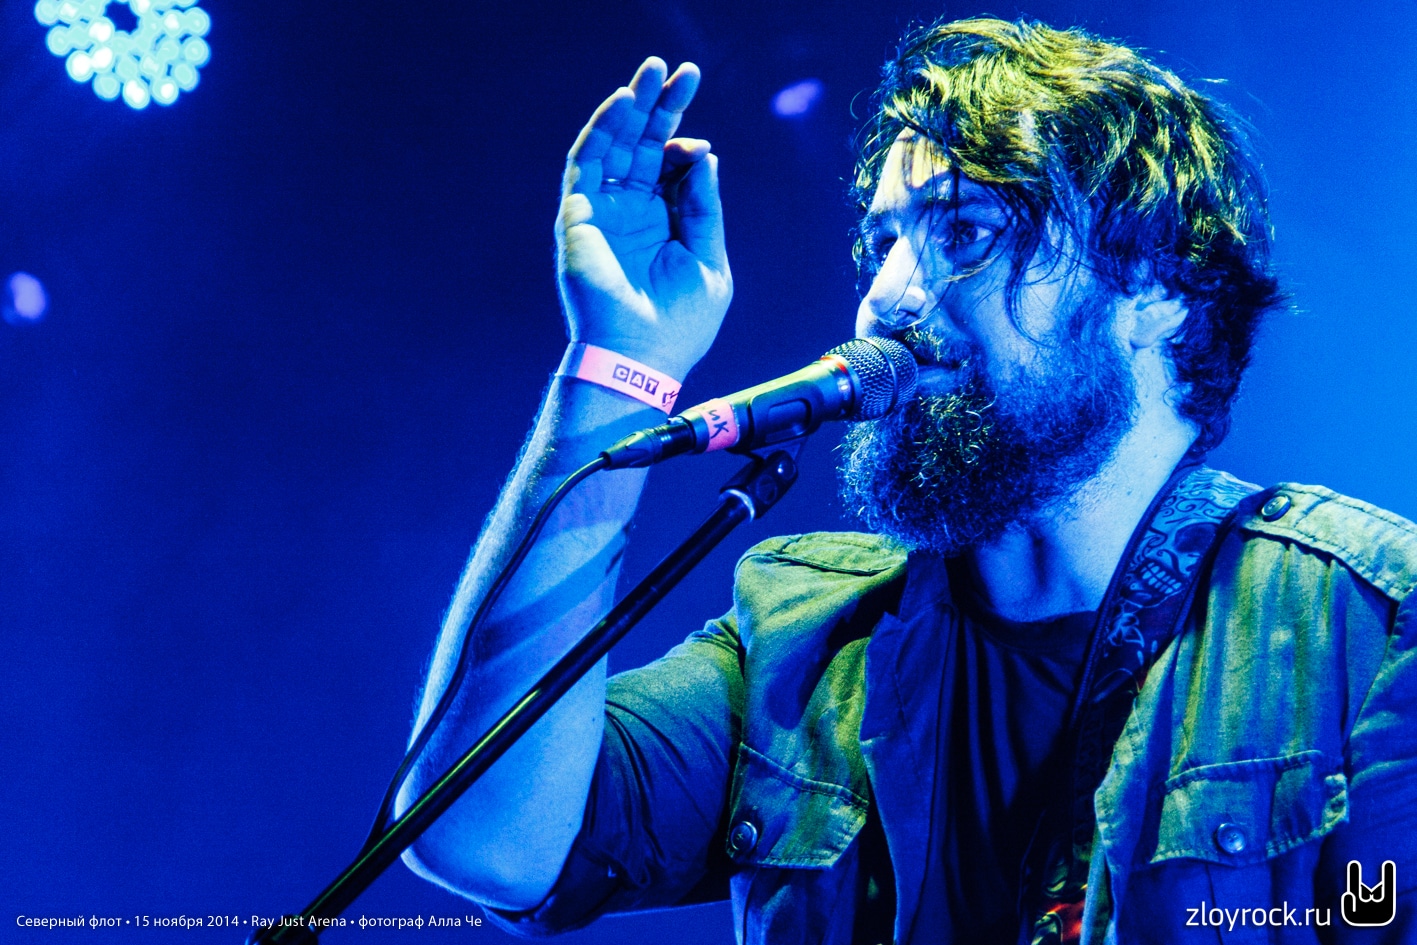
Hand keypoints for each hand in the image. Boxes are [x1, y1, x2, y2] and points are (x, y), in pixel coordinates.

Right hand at [557, 58, 731, 379]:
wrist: (640, 359)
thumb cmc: (679, 324)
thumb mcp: (709, 259)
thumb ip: (705, 207)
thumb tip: (705, 154)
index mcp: (664, 224)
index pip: (673, 167)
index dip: (687, 147)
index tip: (700, 147)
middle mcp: (632, 213)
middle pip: (645, 146)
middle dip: (662, 107)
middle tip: (680, 70)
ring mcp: (604, 212)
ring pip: (616, 145)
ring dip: (632, 107)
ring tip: (652, 72)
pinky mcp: (578, 216)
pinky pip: (587, 163)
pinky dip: (603, 130)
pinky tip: (623, 103)